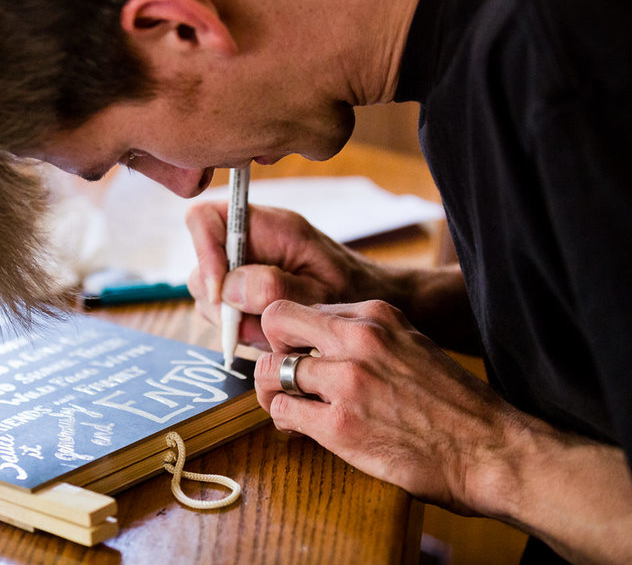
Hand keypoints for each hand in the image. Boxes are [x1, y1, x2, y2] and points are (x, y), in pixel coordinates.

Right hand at [185, 202, 385, 345]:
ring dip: (232, 322)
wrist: (371, 304)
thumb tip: (228, 287)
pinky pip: (223, 313)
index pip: (205, 219)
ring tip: (272, 333)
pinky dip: (241, 331)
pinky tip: (270, 335)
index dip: (203, 252)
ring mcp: (244, 269)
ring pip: (208, 295)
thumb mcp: (321, 290)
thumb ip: (275, 286)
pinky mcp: (244, 294)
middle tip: (252, 324)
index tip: (221, 292)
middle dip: (219, 302)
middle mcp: (248, 244)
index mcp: (268, 227)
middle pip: (200, 264)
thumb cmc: (354, 291)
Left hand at [253, 298, 524, 512]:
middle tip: (282, 373)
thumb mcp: (411, 344)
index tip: (299, 352)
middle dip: (271, 346)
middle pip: (274, 320)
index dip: (294, 334)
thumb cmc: (453, 404)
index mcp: (376, 315)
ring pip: (268, 369)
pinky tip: (302, 427)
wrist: (492, 451)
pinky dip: (284, 420)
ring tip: (289, 404)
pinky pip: (281, 410)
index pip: (303, 307)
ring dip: (271, 389)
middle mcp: (358, 339)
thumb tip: (320, 340)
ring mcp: (346, 381)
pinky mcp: (339, 425)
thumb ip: (368, 337)